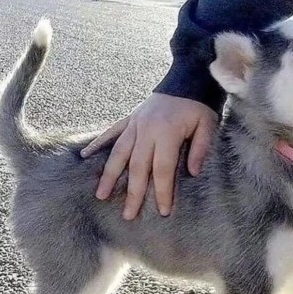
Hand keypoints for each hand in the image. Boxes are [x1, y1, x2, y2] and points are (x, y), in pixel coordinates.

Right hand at [81, 93, 216, 219]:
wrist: (187, 78)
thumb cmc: (199, 105)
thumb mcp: (208, 125)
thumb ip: (200, 149)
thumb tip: (193, 173)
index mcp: (166, 133)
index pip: (162, 169)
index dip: (162, 192)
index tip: (162, 211)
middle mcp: (146, 130)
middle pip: (137, 167)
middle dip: (133, 193)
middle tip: (128, 215)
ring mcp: (135, 124)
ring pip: (118, 153)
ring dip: (109, 175)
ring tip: (100, 195)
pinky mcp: (130, 119)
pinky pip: (111, 132)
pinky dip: (98, 143)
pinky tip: (85, 155)